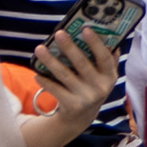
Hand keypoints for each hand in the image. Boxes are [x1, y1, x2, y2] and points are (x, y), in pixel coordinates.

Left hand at [21, 27, 111, 146]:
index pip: (104, 58)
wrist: (81, 118)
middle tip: (59, 33)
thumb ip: (108, 58)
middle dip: (69, 47)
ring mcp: (85, 98)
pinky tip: (37, 73)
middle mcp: (100, 88)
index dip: (95, 43)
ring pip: (64, 75)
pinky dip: (45, 81)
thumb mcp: (103, 76)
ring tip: (39, 49)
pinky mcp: (71, 106)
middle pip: (82, 64)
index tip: (85, 29)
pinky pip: (55, 90)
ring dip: (50, 61)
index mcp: (109, 76)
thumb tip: (107, 33)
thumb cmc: (91, 87)